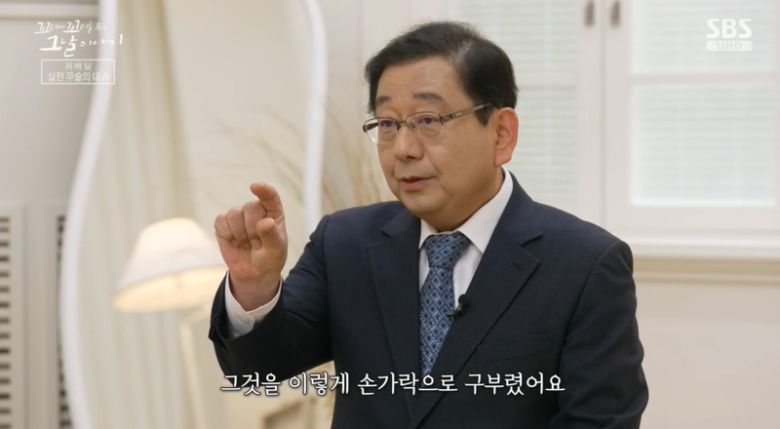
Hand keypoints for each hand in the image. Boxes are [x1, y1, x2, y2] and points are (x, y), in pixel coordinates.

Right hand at [213, 183, 287, 309]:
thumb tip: (265, 222)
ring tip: (247, 244)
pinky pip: (221, 221)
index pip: (270, 196)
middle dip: (252, 229)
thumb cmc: (270, 258)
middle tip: (257, 243)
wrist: (254, 273)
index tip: (255, 187)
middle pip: (250, 207)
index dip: (263, 189)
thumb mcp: (276, 250)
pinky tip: (234, 242)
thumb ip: (271, 236)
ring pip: (234, 214)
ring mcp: (239, 215)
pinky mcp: (223, 223)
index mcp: (274, 212)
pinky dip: (227, 234)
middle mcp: (256, 209)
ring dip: (240, 234)